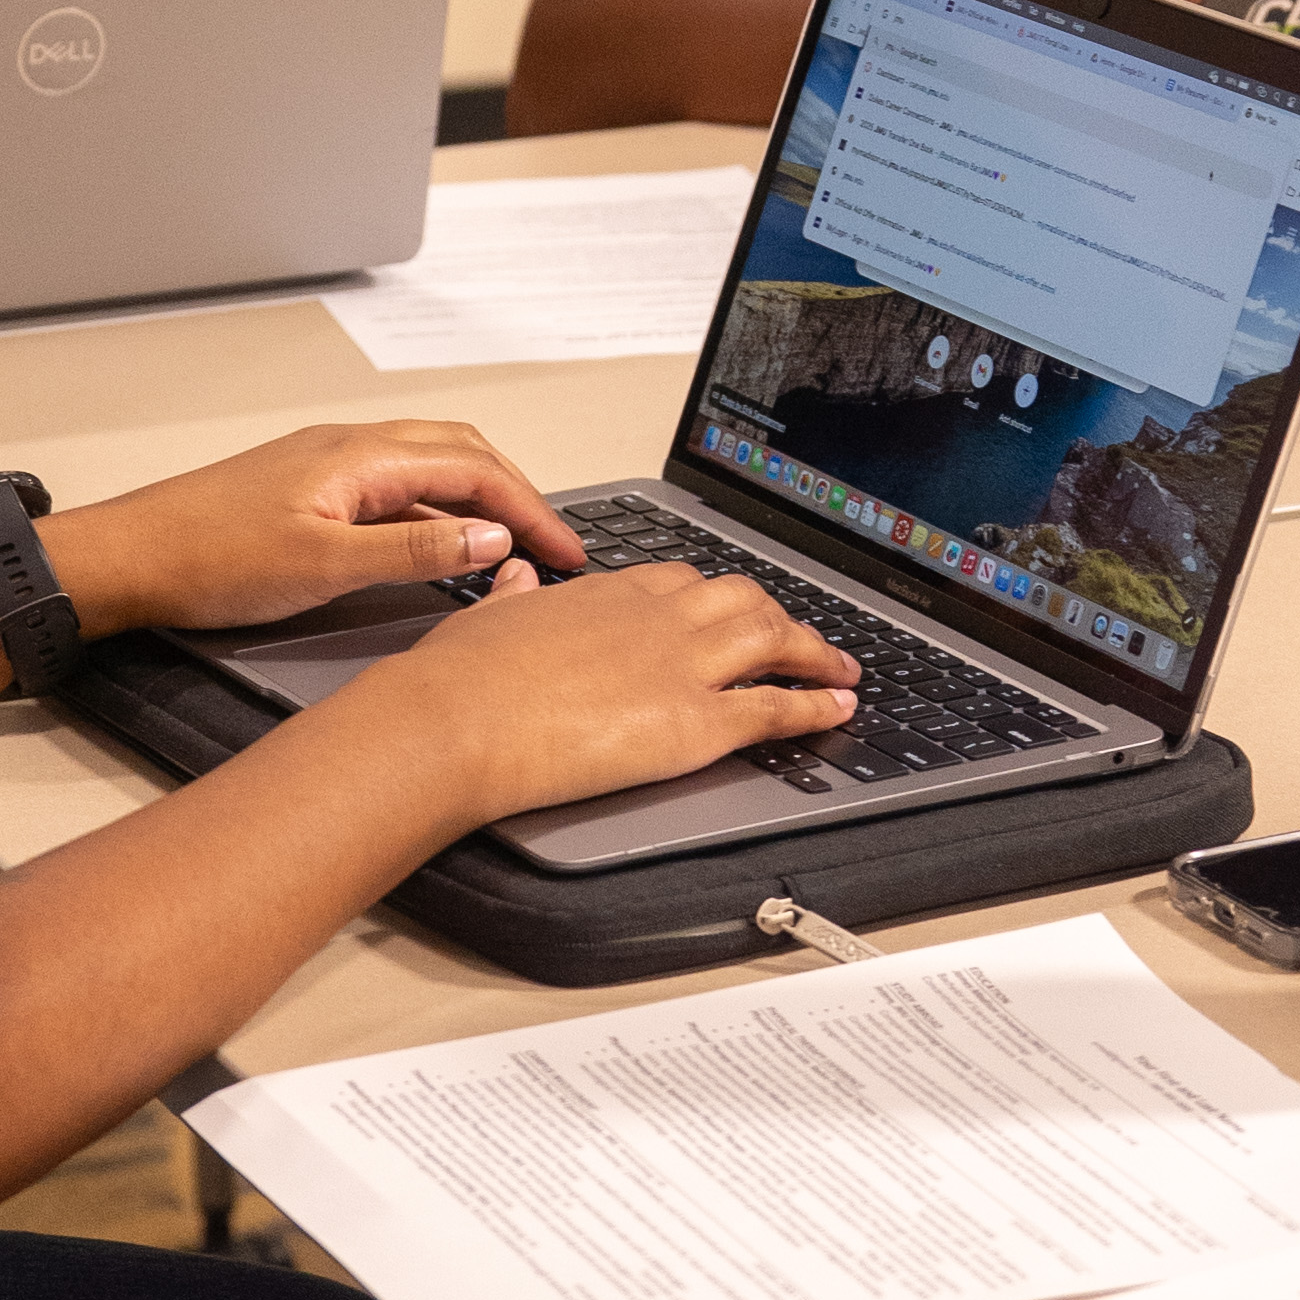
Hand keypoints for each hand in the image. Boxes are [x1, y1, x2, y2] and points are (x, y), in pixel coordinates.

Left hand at [51, 422, 585, 640]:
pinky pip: (398, 485)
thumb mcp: (322, 566)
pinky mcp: (310, 490)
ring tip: (515, 546)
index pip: (475, 469)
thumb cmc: (205, 558)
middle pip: (462, 454)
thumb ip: (414, 549)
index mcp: (360, 456)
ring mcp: (329, 466)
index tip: (567, 551)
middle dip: (519, 495)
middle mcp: (350, 448)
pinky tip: (442, 545)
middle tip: (556, 548)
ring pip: (430, 466)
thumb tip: (491, 537)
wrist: (126, 559)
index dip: (531, 509)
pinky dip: (440, 508)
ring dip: (481, 498)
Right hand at [371, 558, 859, 826]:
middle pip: (743, 599)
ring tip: (842, 668)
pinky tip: (839, 708)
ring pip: (774, 640)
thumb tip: (521, 578)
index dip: (717, 596)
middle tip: (801, 636)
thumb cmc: (458, 678)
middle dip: (781, 614)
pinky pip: (775, 707)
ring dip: (817, 652)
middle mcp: (655, 617)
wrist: (456, 720)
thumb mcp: (488, 614)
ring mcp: (681, 666)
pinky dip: (817, 704)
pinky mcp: (694, 722)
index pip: (683, 580)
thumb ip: (516, 595)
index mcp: (607, 590)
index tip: (731, 608)